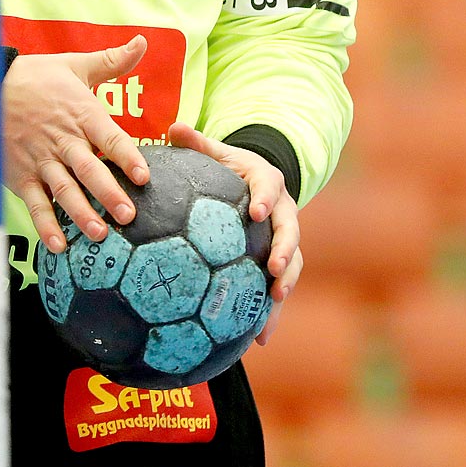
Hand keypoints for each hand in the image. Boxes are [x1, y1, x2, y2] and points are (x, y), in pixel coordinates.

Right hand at [5, 37, 150, 253]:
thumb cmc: (39, 77)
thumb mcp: (76, 66)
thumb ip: (113, 61)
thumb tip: (143, 41)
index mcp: (81, 114)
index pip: (108, 137)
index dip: (126, 156)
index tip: (144, 175)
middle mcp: (62, 139)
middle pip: (88, 169)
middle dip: (108, 193)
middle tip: (128, 215)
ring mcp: (40, 160)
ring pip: (63, 190)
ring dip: (81, 213)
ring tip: (99, 234)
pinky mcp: (20, 174)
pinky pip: (34, 202)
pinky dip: (45, 224)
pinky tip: (59, 244)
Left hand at [165, 122, 300, 345]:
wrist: (260, 184)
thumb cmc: (231, 169)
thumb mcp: (217, 153)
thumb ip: (196, 143)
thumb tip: (173, 128)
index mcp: (266, 181)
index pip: (269, 187)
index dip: (265, 198)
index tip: (256, 211)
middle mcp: (282, 211)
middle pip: (290, 231)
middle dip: (285, 251)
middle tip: (274, 269)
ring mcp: (285, 238)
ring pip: (292, 263)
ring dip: (285, 285)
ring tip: (273, 306)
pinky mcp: (281, 261)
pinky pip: (279, 287)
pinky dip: (271, 312)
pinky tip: (257, 339)